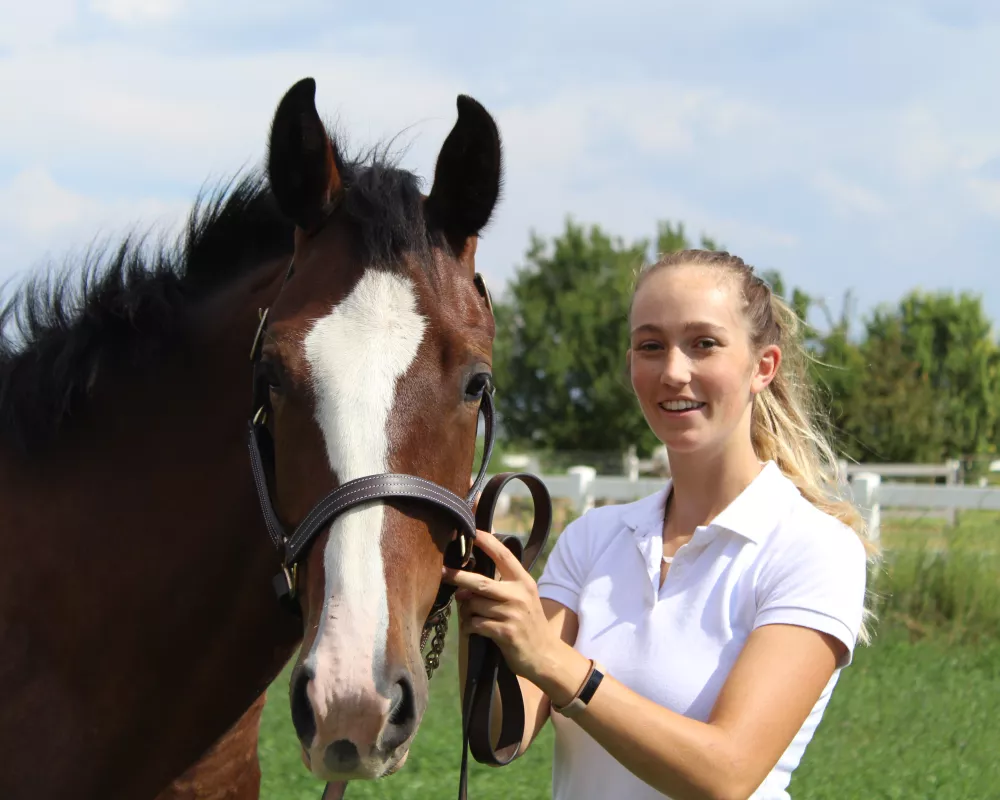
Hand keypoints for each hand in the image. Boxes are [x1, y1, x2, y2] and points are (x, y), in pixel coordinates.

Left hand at [441, 529, 554, 683]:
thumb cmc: (528, 624)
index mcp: (524, 581)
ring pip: (475, 606)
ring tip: (472, 616)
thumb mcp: (522, 598)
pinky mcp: (506, 633)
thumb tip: (465, 581)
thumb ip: (501, 586)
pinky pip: (476, 624)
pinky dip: (470, 626)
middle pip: (480, 583)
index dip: (487, 542)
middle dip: (458, 577)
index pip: (503, 555)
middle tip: (442, 572)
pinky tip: (475, 629)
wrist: (544, 655)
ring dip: (467, 611)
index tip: (471, 531)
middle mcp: (519, 595)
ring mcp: (513, 614)